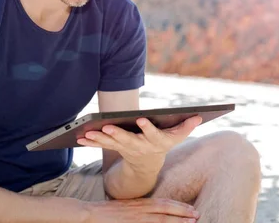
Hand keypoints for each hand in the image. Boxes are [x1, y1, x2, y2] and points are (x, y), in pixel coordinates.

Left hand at [77, 115, 201, 169]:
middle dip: (116, 134)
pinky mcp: (115, 148)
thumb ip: (187, 126)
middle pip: (127, 140)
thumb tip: (198, 116)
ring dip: (98, 139)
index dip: (147, 127)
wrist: (148, 162)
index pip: (152, 134)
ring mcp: (126, 148)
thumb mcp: (177, 136)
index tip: (142, 119)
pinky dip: (91, 142)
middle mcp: (140, 146)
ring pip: (111, 143)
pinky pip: (102, 145)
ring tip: (86, 134)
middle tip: (106, 128)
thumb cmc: (164, 143)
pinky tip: (79, 138)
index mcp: (155, 141)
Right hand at [85, 198, 199, 222]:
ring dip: (176, 220)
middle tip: (197, 215)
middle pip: (165, 209)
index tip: (191, 209)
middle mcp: (140, 209)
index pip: (163, 203)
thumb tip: (154, 212)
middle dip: (182, 212)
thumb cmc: (108, 213)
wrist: (89, 213)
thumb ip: (141, 210)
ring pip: (160, 219)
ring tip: (191, 222)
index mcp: (140, 204)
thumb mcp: (127, 208)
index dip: (178, 206)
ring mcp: (135, 218)